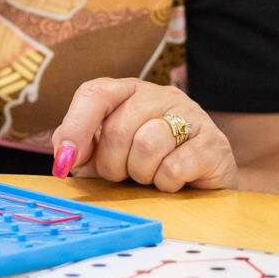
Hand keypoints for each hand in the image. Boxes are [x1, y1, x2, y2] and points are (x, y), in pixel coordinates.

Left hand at [50, 78, 237, 193]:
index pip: (95, 93)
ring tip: (150, 176)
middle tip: (123, 175)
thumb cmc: (147, 166)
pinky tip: (173, 182)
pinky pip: (174, 167)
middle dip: (112, 164)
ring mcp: (191, 116)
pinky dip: (166, 183)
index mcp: (129, 91)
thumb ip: (82, 148)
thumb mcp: (108, 154)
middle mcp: (160, 95)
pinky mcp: (214, 144)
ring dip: (141, 173)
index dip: (76, 127)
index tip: (66, 160)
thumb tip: (65, 155)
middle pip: (119, 128)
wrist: (203, 186)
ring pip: (148, 144)